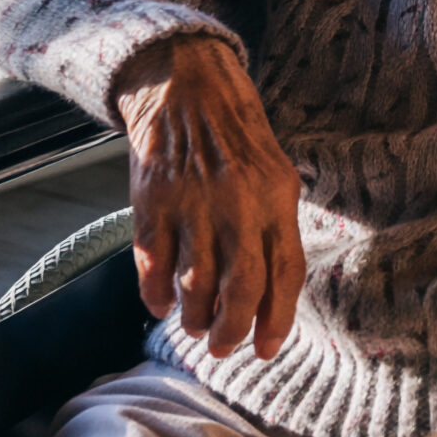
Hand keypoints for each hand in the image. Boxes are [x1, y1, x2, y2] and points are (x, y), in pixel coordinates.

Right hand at [112, 36, 304, 359]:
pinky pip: (152, 264)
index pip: (284, 273)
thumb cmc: (238, 140)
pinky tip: (161, 305)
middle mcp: (238, 205)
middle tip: (225, 348)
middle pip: (240, 287)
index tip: (267, 350)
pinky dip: (155, 295)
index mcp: (277, 199)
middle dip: (232, 330)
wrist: (188, 87)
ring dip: (195, 317)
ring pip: (194, 284)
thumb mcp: (276, 175)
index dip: (277, 319)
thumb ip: (276, 229)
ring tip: (196, 327)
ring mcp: (192, 204)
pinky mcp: (152, 202)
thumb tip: (273, 297)